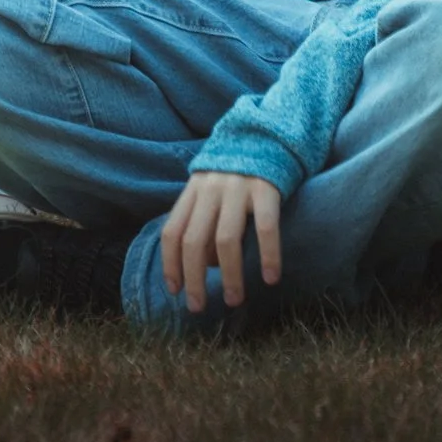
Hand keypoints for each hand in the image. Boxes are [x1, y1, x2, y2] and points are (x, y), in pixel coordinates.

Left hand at [159, 170, 282, 311]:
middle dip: (194, 279)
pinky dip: (268, 255)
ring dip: (229, 275)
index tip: (175, 291)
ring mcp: (238, 187)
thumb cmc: (235, 173)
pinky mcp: (267, 188)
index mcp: (193, 191)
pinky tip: (271, 278)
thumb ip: (201, 220)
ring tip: (233, 300)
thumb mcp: (210, 189)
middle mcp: (210, 189)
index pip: (172, 232)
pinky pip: (266, 228)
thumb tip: (207, 266)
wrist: (267, 134)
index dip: (170, 264)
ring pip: (226, 240)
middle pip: (194, 241)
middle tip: (198, 307)